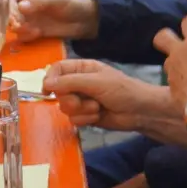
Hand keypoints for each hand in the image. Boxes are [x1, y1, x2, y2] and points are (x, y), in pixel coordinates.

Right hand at [8, 0, 98, 41]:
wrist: (87, 20)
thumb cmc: (73, 3)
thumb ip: (39, 1)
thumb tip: (20, 7)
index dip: (7, 3)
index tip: (12, 14)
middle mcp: (25, 3)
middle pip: (8, 10)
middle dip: (10, 19)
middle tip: (17, 26)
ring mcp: (29, 18)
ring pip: (13, 24)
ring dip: (18, 29)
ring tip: (32, 31)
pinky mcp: (33, 31)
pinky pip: (22, 35)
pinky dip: (26, 36)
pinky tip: (37, 34)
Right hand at [43, 60, 158, 131]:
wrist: (140, 112)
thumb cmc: (122, 90)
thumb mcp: (96, 82)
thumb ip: (70, 82)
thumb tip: (46, 83)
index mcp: (82, 68)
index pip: (57, 70)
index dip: (50, 79)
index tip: (48, 90)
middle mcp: (79, 83)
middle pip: (58, 92)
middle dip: (70, 99)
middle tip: (82, 100)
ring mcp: (82, 100)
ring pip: (65, 107)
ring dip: (81, 110)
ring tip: (97, 107)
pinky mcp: (85, 115)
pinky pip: (73, 119)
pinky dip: (86, 119)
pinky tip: (98, 115)